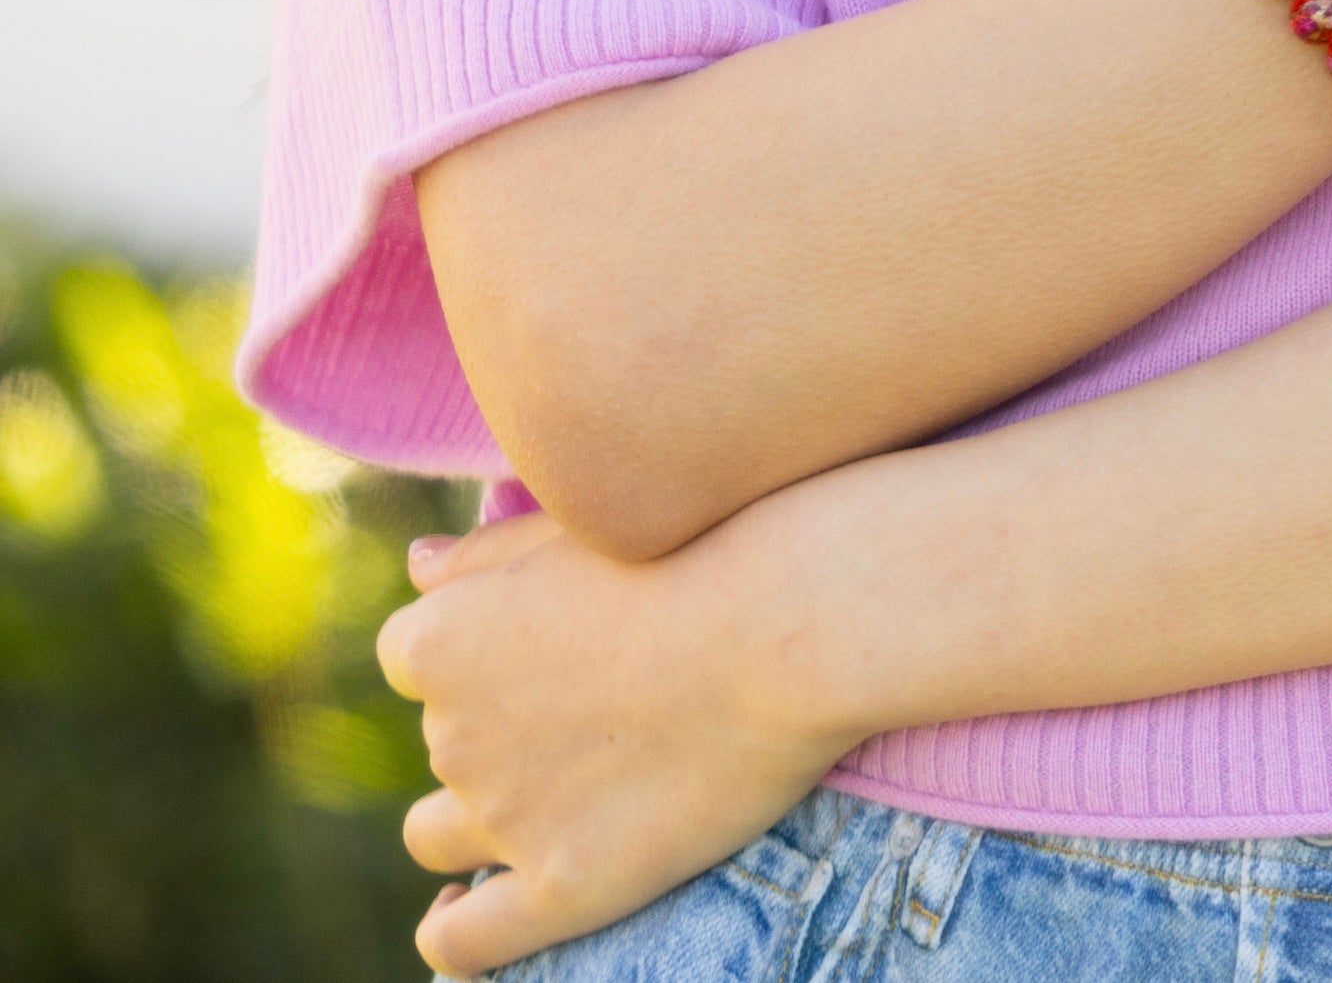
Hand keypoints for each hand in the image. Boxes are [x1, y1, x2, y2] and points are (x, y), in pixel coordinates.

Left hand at [378, 501, 853, 974]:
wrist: (787, 624)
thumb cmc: (688, 546)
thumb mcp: (570, 525)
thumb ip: (480, 554)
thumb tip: (417, 567)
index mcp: (439, 639)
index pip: (411, 653)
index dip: (471, 646)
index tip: (534, 638)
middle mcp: (452, 733)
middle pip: (443, 736)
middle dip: (493, 722)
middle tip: (586, 696)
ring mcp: (503, 818)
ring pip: (438, 833)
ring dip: (471, 816)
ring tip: (540, 797)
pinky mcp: (559, 887)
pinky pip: (464, 940)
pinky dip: (451, 929)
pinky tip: (458, 913)